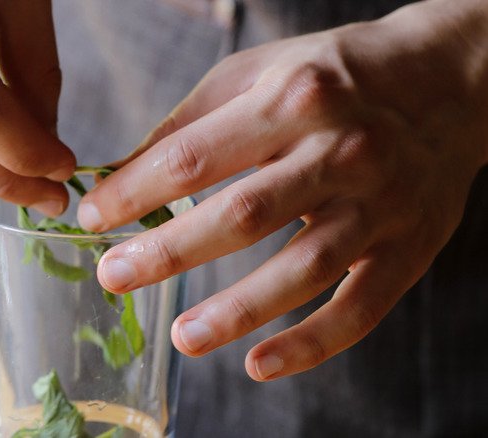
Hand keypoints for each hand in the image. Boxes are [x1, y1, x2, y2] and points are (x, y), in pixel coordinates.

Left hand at [78, 0, 487, 379]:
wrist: (450, 81)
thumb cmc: (334, 76)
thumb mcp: (256, 72)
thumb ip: (188, 123)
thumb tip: (121, 172)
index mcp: (292, 100)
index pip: (194, 158)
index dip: (135, 192)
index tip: (94, 216)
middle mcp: (339, 151)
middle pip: (242, 216)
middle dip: (168, 253)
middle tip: (114, 277)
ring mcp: (378, 205)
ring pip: (302, 270)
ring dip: (236, 312)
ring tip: (181, 338)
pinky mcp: (407, 248)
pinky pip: (359, 308)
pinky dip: (310, 344)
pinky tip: (259, 364)